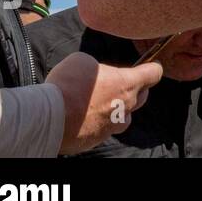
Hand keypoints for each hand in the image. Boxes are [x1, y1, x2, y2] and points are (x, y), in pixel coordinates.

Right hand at [46, 52, 163, 154]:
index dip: (152, 68)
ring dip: (118, 110)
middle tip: (120, 85)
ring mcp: (112, 126)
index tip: (150, 66)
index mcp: (127, 84)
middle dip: (136, 89)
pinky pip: (104, 130)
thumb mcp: (83, 61)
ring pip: (125, 117)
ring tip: (101, 104)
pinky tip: (83, 118)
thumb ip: (99, 68)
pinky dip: (98, 123)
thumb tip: (98, 75)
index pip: (153, 74)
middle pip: (142, 97)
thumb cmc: (67, 84)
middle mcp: (125, 107)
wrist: (48, 117)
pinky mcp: (97, 139)